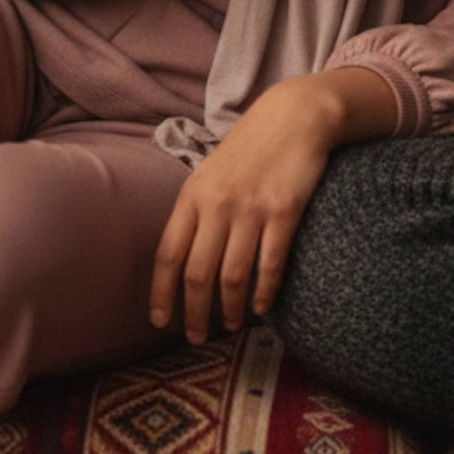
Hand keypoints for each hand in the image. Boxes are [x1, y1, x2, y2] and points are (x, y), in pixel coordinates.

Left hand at [150, 69, 395, 339]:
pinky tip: (261, 307)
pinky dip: (264, 293)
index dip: (162, 292)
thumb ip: (195, 211)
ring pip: (233, 276)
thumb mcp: (210, 173)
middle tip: (198, 337)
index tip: (160, 321)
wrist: (293, 116)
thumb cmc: (250, 147)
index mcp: (193, 195)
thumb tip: (180, 260)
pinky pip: (270, 264)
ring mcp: (252, 208)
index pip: (168, 254)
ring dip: (231, 309)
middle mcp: (218, 204)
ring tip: (232, 324)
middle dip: (195, 313)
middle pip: (198, 273)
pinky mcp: (284, 211)